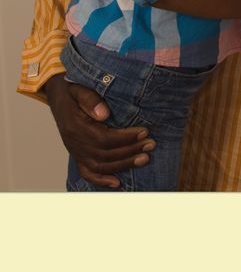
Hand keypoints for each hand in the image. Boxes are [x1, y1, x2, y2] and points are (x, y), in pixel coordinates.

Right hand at [44, 73, 153, 188]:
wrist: (59, 95)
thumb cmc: (72, 90)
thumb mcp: (79, 88)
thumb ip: (90, 100)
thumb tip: (104, 114)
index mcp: (76, 126)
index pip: (104, 138)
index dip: (126, 138)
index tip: (144, 132)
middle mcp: (75, 142)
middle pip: (105, 154)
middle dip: (131, 151)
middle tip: (151, 144)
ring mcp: (76, 151)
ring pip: (100, 166)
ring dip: (123, 164)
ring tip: (144, 158)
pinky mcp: (77, 155)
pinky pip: (87, 172)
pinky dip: (101, 180)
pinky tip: (117, 182)